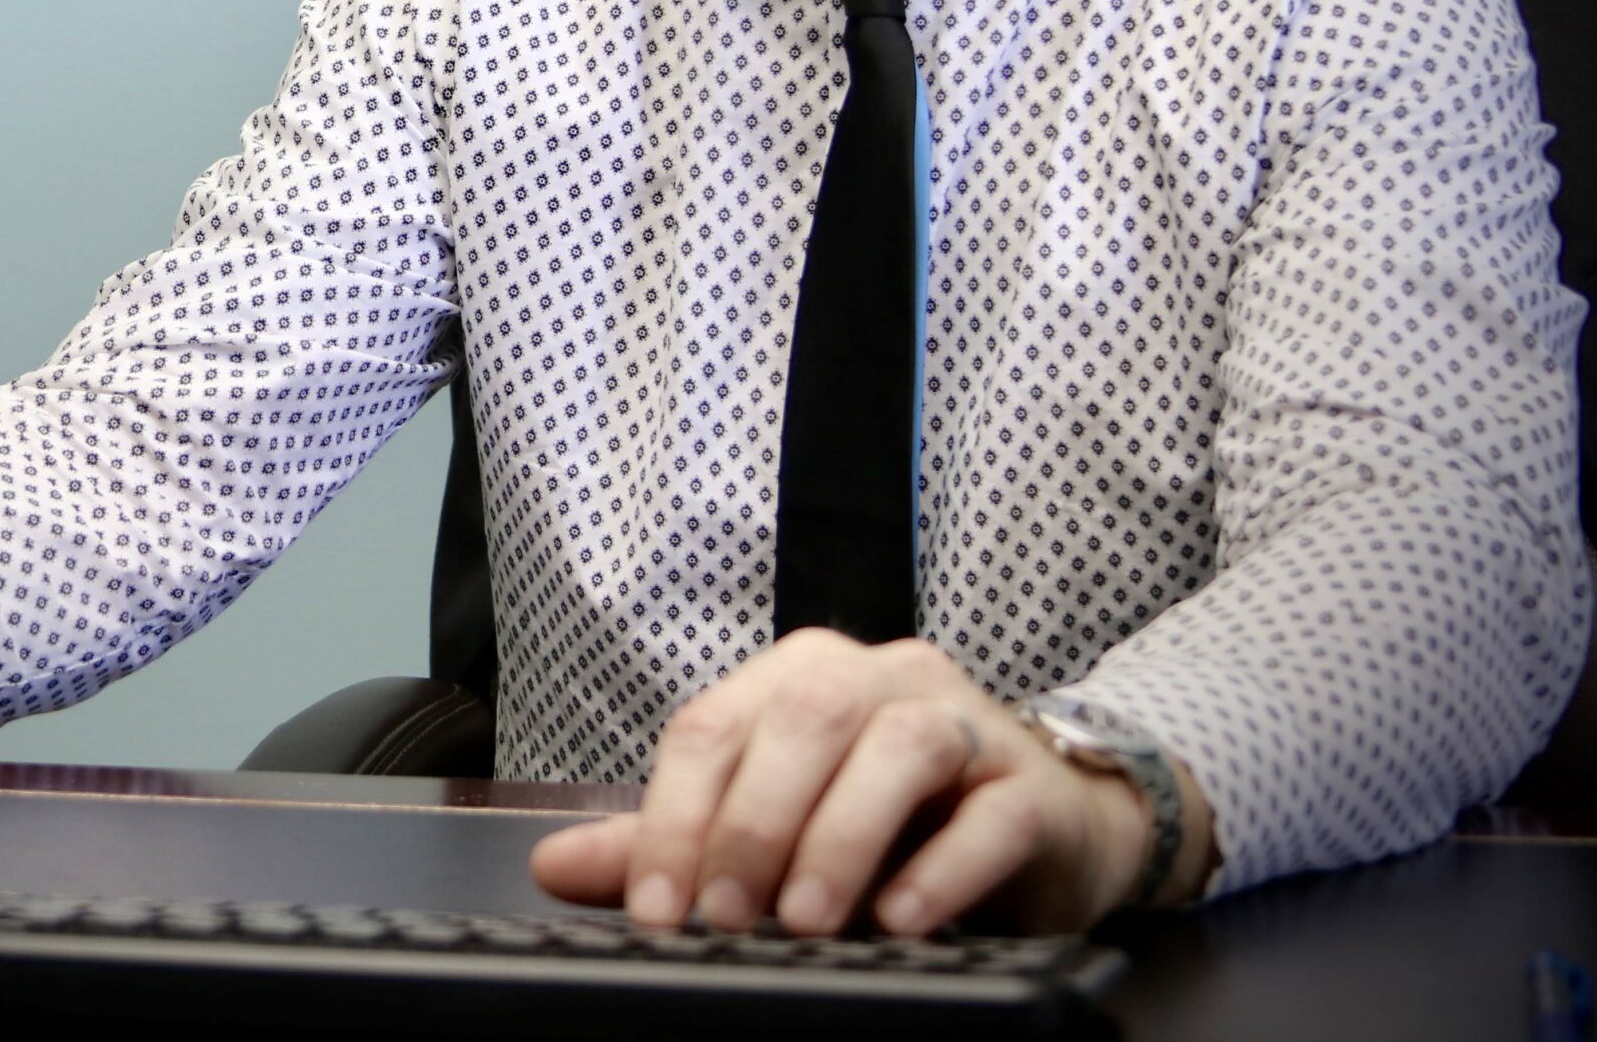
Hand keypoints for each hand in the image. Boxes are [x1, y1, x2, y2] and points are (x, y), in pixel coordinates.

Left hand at [530, 631, 1193, 935]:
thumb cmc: (891, 821)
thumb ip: (672, 842)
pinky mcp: (1031, 784)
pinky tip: (906, 916)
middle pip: (804, 718)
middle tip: (728, 918)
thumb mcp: (772, 828)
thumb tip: (553, 866)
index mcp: (797, 678)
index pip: (715, 725)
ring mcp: (963, 721)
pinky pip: (991, 811)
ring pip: (900, 746)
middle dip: (755, 821)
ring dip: (844, 834)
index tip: (655, 907)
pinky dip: (944, 865)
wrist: (1043, 826)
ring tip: (810, 920)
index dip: (675, 815)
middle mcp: (878, 677)